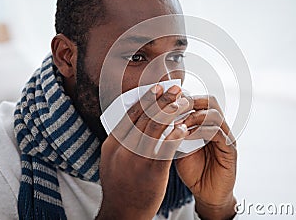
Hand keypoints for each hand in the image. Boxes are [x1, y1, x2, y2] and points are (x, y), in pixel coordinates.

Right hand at [96, 85, 191, 219]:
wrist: (122, 212)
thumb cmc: (120, 185)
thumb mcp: (112, 160)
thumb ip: (121, 141)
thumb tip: (132, 122)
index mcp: (113, 144)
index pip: (130, 115)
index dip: (145, 99)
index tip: (157, 88)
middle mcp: (123, 149)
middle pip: (144, 117)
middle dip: (162, 99)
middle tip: (175, 88)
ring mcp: (136, 159)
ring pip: (155, 128)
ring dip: (171, 112)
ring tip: (183, 102)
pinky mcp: (152, 171)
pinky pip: (165, 148)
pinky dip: (175, 135)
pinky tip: (183, 127)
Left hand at [175, 95, 236, 219]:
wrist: (206, 195)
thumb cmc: (192, 170)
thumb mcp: (178, 147)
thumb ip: (173, 131)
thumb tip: (157, 115)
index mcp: (206, 123)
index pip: (198, 100)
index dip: (182, 97)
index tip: (165, 101)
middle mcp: (219, 126)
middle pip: (209, 101)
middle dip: (189, 101)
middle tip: (172, 108)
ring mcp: (226, 136)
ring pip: (214, 114)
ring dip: (193, 117)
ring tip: (177, 125)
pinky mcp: (230, 149)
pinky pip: (218, 133)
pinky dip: (200, 131)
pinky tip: (185, 136)